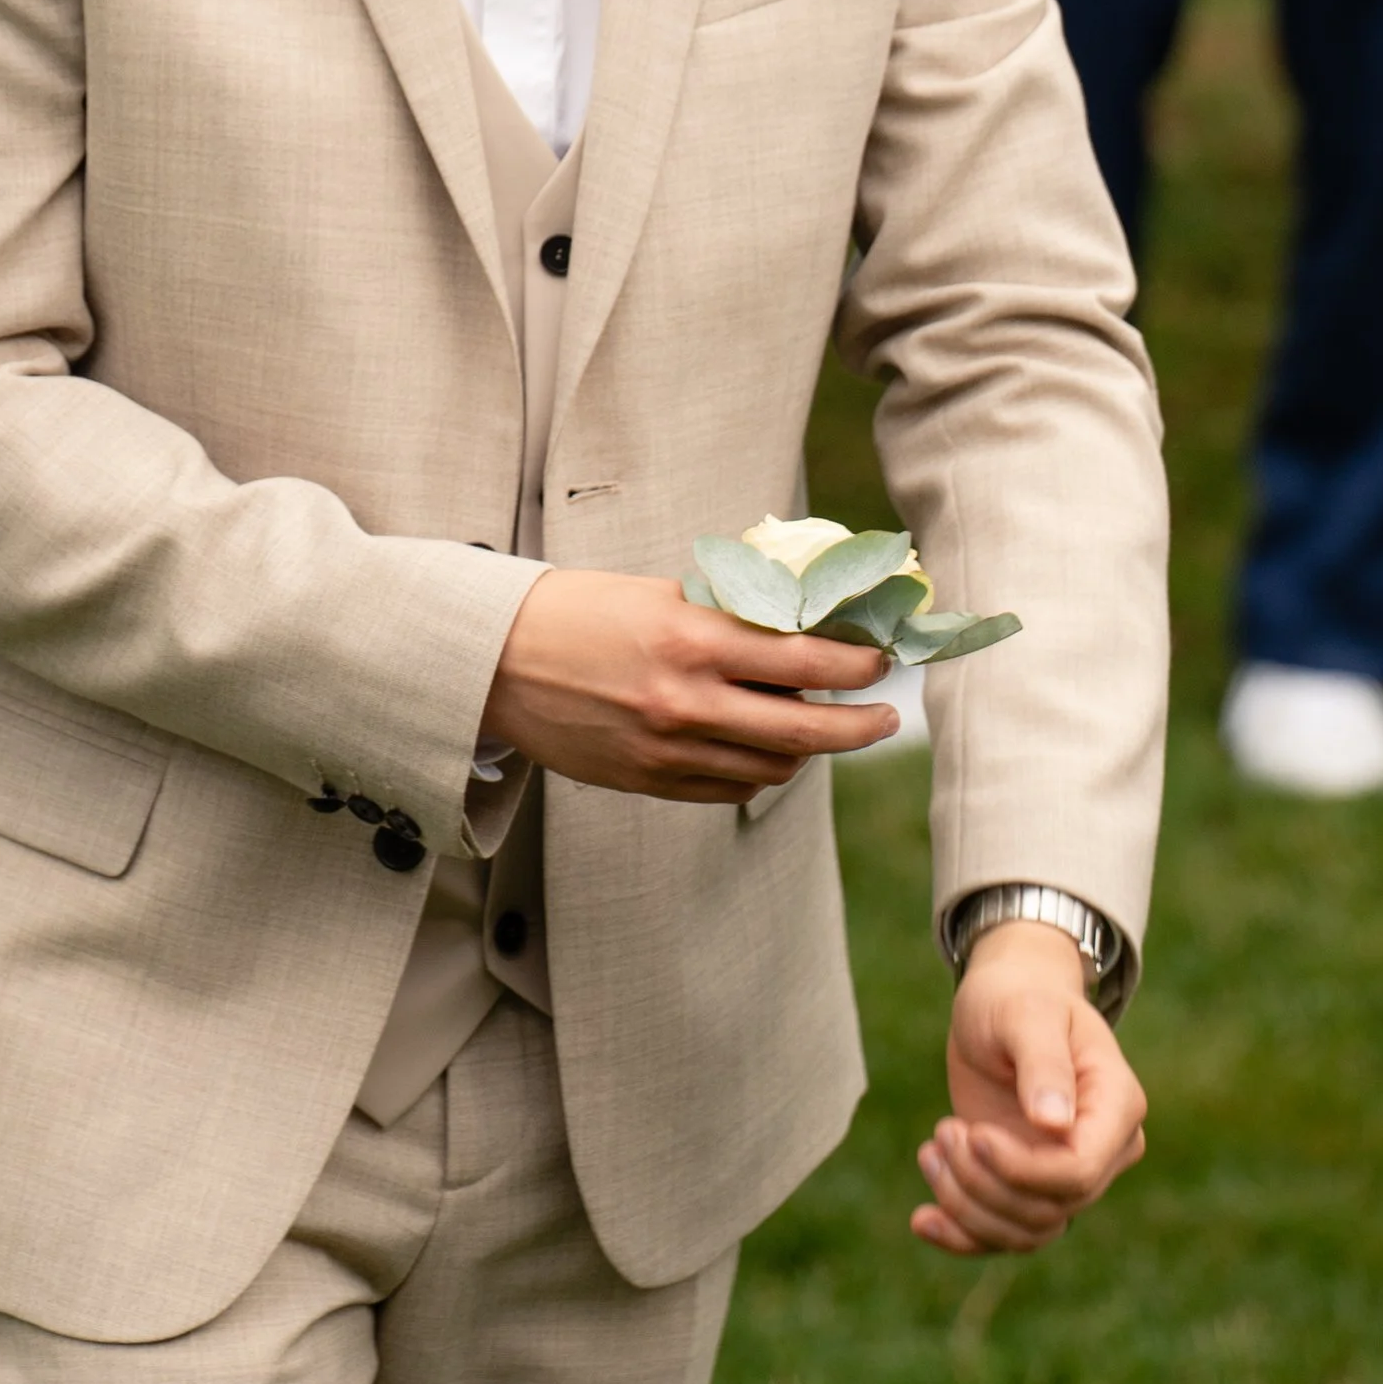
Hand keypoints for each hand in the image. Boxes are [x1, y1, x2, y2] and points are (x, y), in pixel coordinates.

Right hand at [482, 568, 902, 803]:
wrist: (497, 660)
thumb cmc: (581, 611)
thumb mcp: (661, 596)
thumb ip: (728, 617)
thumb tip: (803, 626)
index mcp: (692, 640)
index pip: (804, 659)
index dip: (857, 665)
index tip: (881, 662)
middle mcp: (685, 701)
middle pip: (805, 730)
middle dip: (860, 727)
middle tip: (885, 717)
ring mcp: (667, 749)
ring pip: (773, 766)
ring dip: (810, 750)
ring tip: (822, 729)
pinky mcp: (648, 781)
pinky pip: (730, 787)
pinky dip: (759, 770)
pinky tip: (765, 749)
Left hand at [913, 922, 1146, 1256]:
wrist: (1003, 1001)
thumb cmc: (1019, 996)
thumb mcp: (1026, 1016)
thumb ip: (1044, 1064)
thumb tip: (1056, 1123)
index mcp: (1117, 1105)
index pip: (1079, 1170)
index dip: (1021, 1169)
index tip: (972, 1134)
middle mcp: (1103, 1149)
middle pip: (1049, 1208)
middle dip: (983, 1182)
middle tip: (942, 1132)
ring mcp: (1068, 1173)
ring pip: (1026, 1230)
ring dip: (966, 1205)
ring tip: (931, 1150)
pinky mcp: (1030, 1185)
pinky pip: (1005, 1235)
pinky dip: (962, 1237)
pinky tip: (922, 1220)